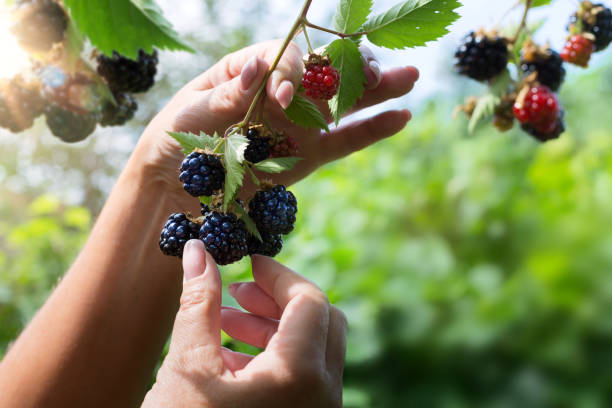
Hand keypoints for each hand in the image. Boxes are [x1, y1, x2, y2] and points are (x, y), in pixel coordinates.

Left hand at [133, 40, 418, 205]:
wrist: (176, 189)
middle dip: (350, 67)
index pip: (284, 58)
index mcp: (250, 70)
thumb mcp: (194, 110)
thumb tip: (262, 65)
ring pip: (344, 103)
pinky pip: (346, 141)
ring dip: (377, 90)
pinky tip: (402, 115)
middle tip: (372, 69)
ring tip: (411, 76)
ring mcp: (298, 124)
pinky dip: (373, 130)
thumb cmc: (176, 139)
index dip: (291, 70)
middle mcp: (280, 92)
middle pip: (325, 72)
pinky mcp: (309, 156)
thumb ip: (231, 92)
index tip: (283, 95)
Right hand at [143, 240, 346, 407]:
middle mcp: (322, 395)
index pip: (309, 299)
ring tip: (224, 320)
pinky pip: (304, 378)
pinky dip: (275, 357)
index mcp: (300, 375)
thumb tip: (198, 251)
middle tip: (238, 292)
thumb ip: (197, 303)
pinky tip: (229, 357)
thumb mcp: (187, 367)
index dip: (277, 275)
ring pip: (313, 350)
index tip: (246, 264)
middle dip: (278, 300)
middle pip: (320, 320)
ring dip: (273, 328)